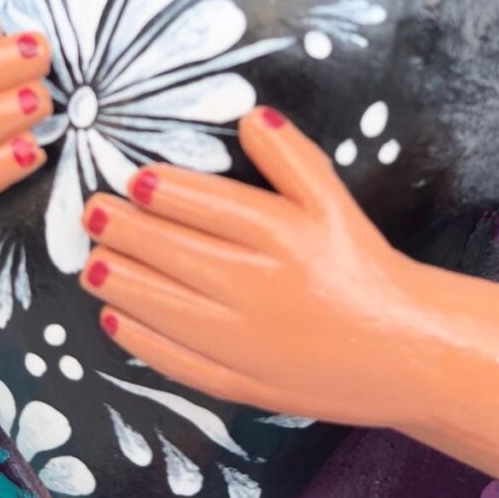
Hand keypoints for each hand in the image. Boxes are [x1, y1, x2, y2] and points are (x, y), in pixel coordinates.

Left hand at [79, 109, 429, 424]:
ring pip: (160, 305)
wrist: (407, 350)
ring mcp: (242, 339)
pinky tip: (114, 319)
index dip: (156, 191)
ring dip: (118, 282)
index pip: (201, 204)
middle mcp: (255, 285)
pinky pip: (174, 359)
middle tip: (92, 215)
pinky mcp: (239, 382)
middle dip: (121, 231)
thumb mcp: (336, 202)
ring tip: (91, 264)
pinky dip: (138, 338)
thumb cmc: (367, 269)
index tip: (131, 182)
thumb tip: (250, 115)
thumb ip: (291, 157)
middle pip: (169, 251)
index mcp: (279, 234)